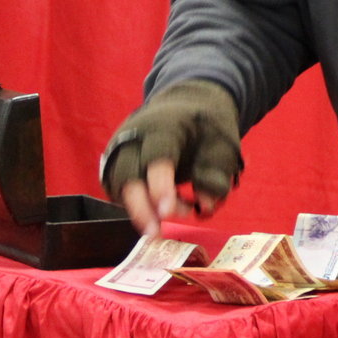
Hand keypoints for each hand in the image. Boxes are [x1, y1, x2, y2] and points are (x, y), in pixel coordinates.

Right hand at [100, 80, 242, 234]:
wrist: (186, 103)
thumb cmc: (206, 127)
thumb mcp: (222, 144)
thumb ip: (216, 174)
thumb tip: (204, 206)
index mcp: (165, 125)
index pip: (157, 155)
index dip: (160, 185)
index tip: (167, 212)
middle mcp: (134, 135)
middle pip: (126, 174)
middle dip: (139, 207)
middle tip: (155, 233)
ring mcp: (120, 148)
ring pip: (117, 186)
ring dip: (139, 210)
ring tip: (166, 222)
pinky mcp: (114, 163)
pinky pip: (118, 190)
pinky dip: (135, 206)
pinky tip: (157, 212)